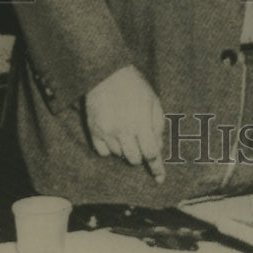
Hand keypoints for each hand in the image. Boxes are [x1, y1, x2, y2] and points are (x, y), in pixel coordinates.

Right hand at [84, 65, 165, 183]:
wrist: (106, 73)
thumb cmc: (134, 85)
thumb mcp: (153, 100)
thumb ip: (157, 125)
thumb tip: (158, 147)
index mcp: (141, 122)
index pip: (151, 153)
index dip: (157, 168)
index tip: (160, 179)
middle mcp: (123, 130)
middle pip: (134, 159)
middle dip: (141, 155)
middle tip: (141, 142)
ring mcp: (106, 132)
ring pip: (119, 155)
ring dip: (126, 150)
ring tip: (127, 132)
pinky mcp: (93, 131)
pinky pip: (102, 152)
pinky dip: (110, 148)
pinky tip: (113, 135)